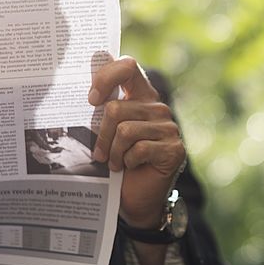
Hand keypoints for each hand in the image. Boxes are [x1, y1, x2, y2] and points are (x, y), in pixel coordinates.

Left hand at [88, 56, 185, 228]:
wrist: (135, 198)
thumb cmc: (117, 162)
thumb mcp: (106, 131)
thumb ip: (102, 106)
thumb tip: (89, 80)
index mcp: (141, 95)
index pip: (128, 66)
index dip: (106, 76)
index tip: (91, 100)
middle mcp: (157, 108)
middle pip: (116, 108)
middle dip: (100, 135)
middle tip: (98, 153)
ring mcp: (169, 128)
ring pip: (125, 131)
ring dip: (112, 152)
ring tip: (114, 163)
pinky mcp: (174, 149)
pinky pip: (139, 149)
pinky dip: (127, 161)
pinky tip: (130, 167)